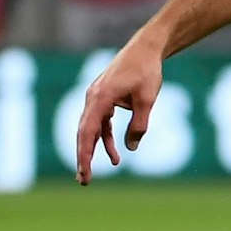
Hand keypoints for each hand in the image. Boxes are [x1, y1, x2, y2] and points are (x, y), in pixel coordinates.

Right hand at [75, 38, 163, 184]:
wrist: (145, 50)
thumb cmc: (147, 72)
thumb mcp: (147, 100)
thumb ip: (139, 125)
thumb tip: (131, 148)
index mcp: (100, 98)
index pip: (87, 132)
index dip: (85, 154)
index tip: (84, 172)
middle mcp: (92, 98)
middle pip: (83, 133)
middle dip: (83, 157)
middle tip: (83, 181)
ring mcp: (96, 98)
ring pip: (91, 129)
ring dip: (94, 150)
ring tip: (93, 173)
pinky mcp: (103, 99)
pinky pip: (101, 123)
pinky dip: (105, 138)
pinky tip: (115, 155)